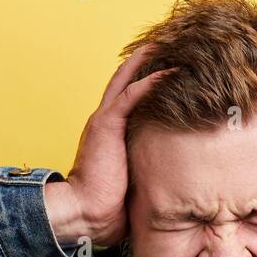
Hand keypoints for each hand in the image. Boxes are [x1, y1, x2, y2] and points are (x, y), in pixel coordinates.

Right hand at [44, 44, 175, 247]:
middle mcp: (104, 120)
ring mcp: (104, 120)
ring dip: (149, 62)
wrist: (85, 212)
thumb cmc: (107, 206)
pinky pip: (131, 95)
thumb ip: (143, 167)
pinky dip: (150, 82)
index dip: (142, 79)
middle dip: (145, 61)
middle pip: (125, 80)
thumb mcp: (131, 180)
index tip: (164, 66)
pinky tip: (170, 72)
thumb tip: (170, 176)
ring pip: (128, 80)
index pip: (126, 97)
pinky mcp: (107, 125)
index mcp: (108, 132)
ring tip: (171, 46)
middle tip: (167, 44)